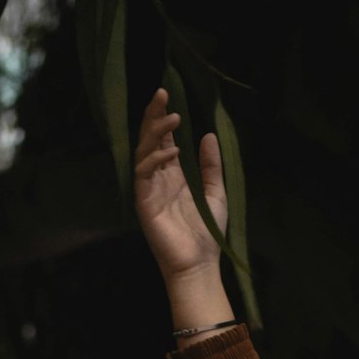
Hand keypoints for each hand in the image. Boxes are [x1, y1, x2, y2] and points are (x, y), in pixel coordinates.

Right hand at [134, 87, 227, 281]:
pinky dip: (155, 160)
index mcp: (174, 176)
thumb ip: (211, 166)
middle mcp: (158, 179)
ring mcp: (149, 189)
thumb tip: (207, 135)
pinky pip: (143, 173)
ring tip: (172, 117)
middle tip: (161, 93)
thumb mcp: (215, 193)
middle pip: (149, 140)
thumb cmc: (207, 233)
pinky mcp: (144, 202)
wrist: (199, 264)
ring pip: (143, 152)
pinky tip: (171, 152)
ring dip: (155, 133)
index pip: (164, 141)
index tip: (167, 96)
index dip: (163, 119)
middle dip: (153, 116)